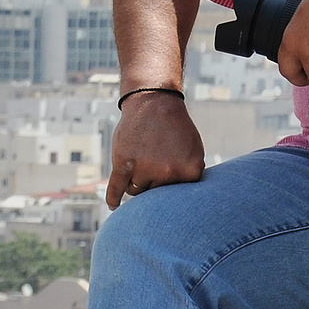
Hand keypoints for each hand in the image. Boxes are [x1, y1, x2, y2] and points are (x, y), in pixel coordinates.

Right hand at [109, 92, 205, 207]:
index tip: (170, 171)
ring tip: (141, 157)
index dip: (172, 184)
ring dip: (137, 179)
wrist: (154, 102)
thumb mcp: (194, 150)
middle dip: (155, 179)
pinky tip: (113, 206)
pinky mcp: (124, 163)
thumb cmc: (175, 128)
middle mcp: (168, 173)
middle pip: (157, 193)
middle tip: (154, 159)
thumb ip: (190, 176)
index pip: (179, 195)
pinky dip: (113, 197)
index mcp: (190, 171)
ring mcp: (145, 169)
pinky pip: (117, 187)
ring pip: (137, 190)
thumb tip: (180, 203)